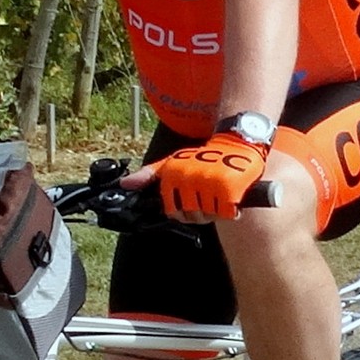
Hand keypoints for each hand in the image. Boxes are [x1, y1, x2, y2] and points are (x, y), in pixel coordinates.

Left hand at [136, 132, 269, 221]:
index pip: (172, 211)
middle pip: (191, 216)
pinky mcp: (227, 188)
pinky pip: (226, 213)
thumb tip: (125, 185)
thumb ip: (148, 175)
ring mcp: (207, 184)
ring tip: (219, 197)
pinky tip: (230, 200)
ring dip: (216, 212)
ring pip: (208, 216)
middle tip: (208, 199)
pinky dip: (230, 211)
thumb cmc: (201, 157)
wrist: (234, 143)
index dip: (182, 211)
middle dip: (200, 213)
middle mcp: (188, 179)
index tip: (192, 200)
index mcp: (172, 174)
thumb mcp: (171, 162)